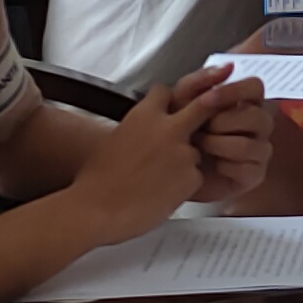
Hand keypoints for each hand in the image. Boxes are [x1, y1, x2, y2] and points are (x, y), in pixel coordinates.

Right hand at [65, 73, 230, 245]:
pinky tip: (164, 194)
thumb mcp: (114, 138)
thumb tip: (144, 129)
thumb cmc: (97, 180)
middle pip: (203, 106)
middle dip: (205, 111)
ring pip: (197, 151)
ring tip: (161, 179)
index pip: (166, 92)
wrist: (97, 210)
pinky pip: (196, 177)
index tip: (170, 108)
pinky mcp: (192, 177)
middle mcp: (168, 129)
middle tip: (203, 120)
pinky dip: (185, 185)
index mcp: (145, 115)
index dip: (169, 102)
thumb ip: (137, 128)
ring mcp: (184, 153)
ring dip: (186, 160)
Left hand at [167, 65, 278, 198]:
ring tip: (199, 149)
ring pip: (250, 144)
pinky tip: (212, 167)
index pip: (255, 87)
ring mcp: (259, 149)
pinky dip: (224, 167)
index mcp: (244, 101)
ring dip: (218, 145)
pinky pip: (247, 169)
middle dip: (221, 123)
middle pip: (256, 116)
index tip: (207, 99)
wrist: (167, 172)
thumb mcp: (180, 103)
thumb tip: (229, 66)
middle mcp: (258, 123)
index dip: (233, 91)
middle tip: (199, 130)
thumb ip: (199, 81)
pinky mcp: (255, 174)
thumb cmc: (179, 132)